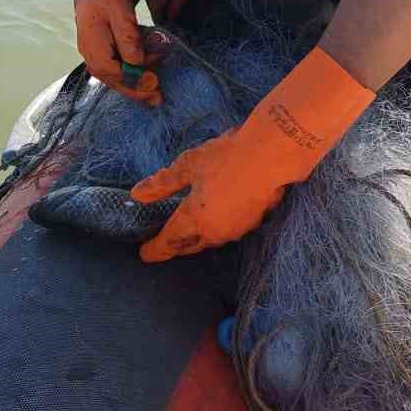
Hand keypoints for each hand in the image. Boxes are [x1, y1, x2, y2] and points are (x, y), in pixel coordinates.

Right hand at [49, 0, 159, 104]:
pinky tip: (148, 57)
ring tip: (158, 72)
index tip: (156, 84)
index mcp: (95, 52)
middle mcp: (92, 57)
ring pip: (118, 74)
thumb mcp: (121, 15)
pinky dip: (133, 64)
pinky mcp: (101, 47)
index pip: (118, 78)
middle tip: (159, 97)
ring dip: (137, 75)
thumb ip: (129, 41)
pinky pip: (117, 63)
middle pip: (117, 82)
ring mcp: (95, 53)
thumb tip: (138, 65)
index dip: (138, 84)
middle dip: (138, 89)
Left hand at [129, 128, 284, 260]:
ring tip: (188, 231)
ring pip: (211, 239)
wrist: (273, 156)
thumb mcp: (188, 166)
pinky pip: (228, 230)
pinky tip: (218, 216)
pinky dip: (217, 227)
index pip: (169, 242)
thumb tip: (137, 195)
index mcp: (194, 220)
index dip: (155, 249)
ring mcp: (237, 229)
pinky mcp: (255, 221)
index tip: (144, 254)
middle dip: (176, 246)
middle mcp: (215, 232)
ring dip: (197, 238)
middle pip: (190, 245)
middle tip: (164, 244)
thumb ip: (162, 184)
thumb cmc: (227, 157)